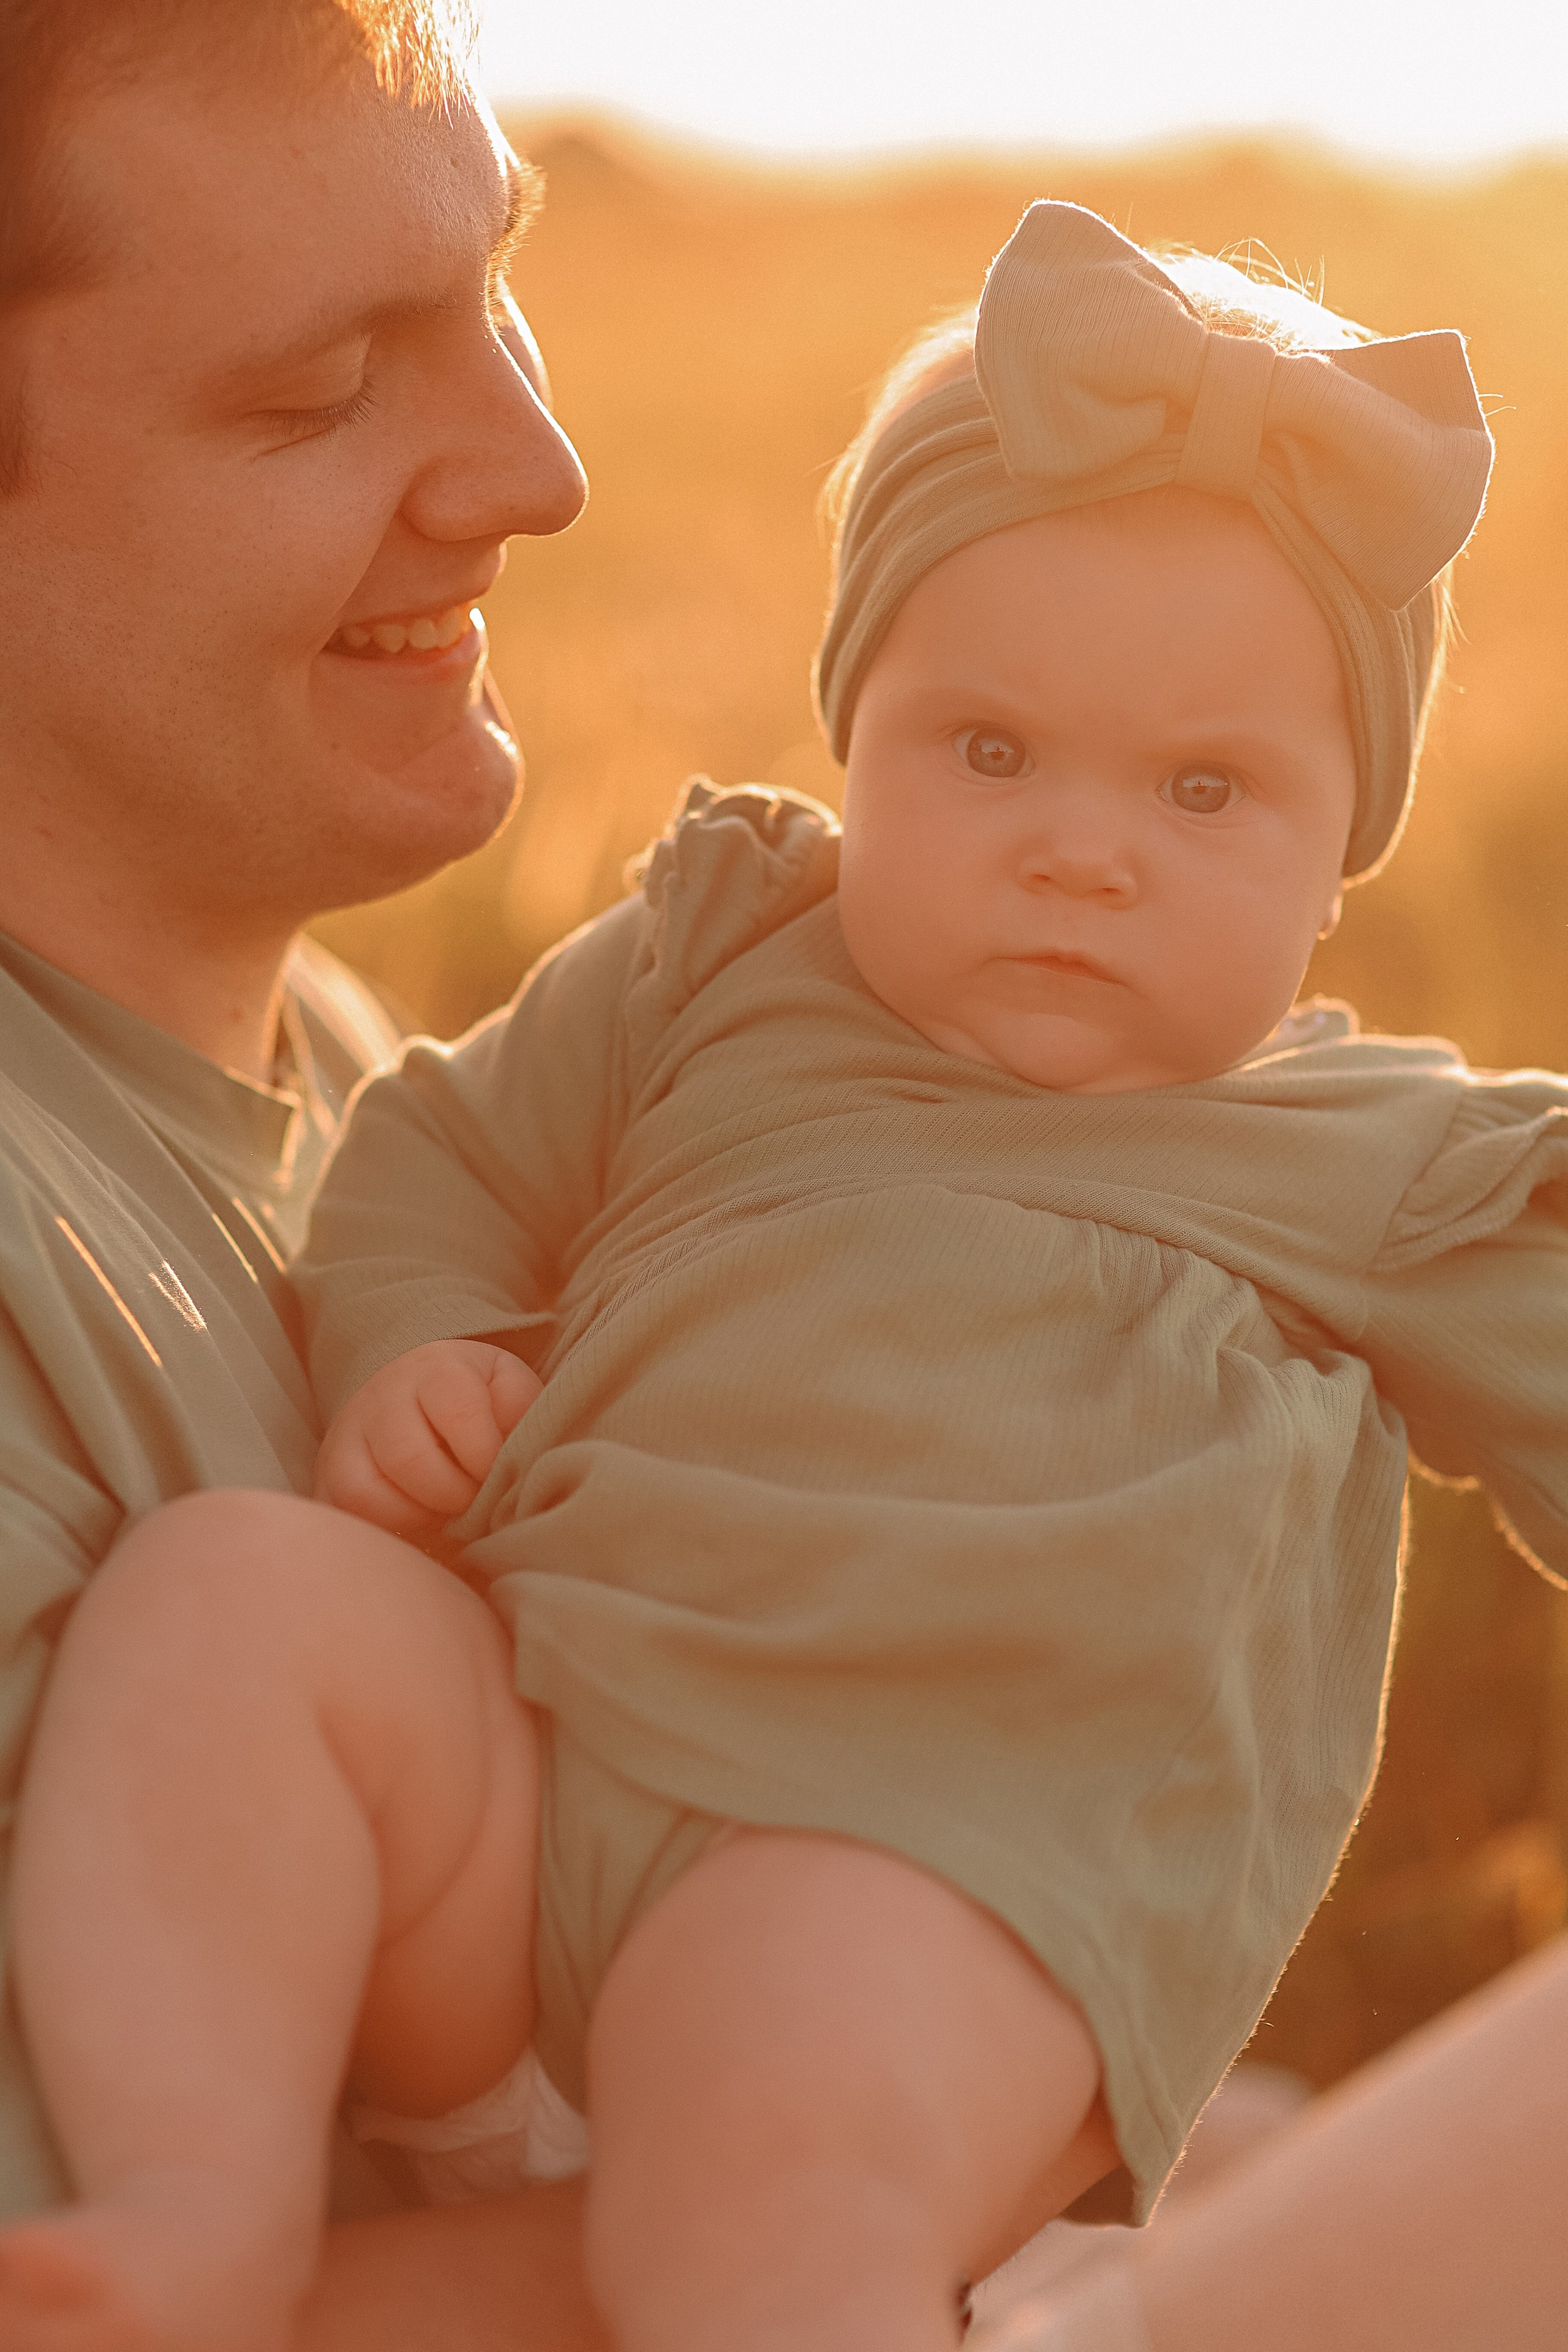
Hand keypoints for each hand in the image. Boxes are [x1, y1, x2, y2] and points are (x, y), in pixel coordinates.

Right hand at [314, 1340, 542, 1539]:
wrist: (416, 1390)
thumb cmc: (476, 1399)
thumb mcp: (508, 1387)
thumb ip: (522, 1409)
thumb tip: (515, 1450)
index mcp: (436, 1369)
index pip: (460, 1412)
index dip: (485, 1456)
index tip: (496, 1472)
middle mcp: (382, 1397)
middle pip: (409, 1458)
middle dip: (453, 1493)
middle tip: (473, 1498)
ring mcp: (347, 1436)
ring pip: (365, 1491)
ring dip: (416, 1515)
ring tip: (444, 1511)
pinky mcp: (327, 1474)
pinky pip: (344, 1513)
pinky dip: (384, 1528)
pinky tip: (415, 1521)